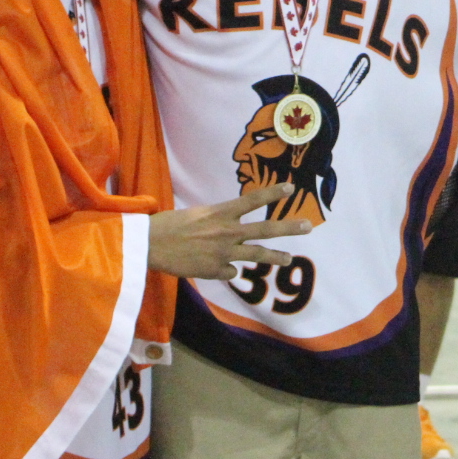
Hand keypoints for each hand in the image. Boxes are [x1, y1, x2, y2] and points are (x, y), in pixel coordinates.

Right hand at [147, 185, 312, 280]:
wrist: (149, 245)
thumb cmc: (169, 225)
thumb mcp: (198, 215)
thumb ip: (219, 222)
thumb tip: (232, 235)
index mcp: (221, 213)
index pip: (253, 200)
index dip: (273, 193)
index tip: (291, 188)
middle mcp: (227, 231)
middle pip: (265, 229)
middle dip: (289, 228)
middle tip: (308, 226)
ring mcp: (224, 253)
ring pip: (257, 255)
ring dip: (275, 257)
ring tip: (289, 259)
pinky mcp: (215, 270)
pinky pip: (230, 271)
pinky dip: (226, 268)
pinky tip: (213, 265)